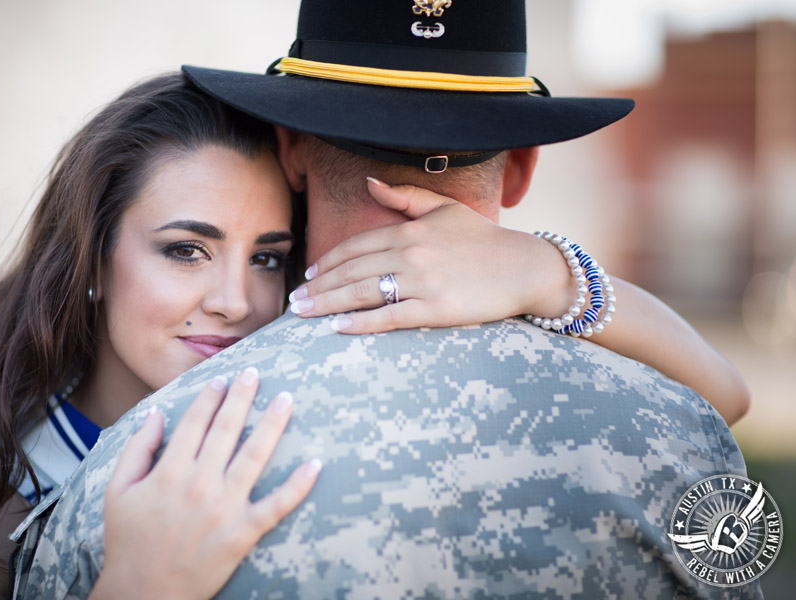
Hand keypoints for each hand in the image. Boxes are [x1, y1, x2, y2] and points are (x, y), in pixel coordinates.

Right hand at [92, 368, 321, 599]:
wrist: (144, 594)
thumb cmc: (128, 541)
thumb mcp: (117, 491)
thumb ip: (137, 449)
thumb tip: (155, 413)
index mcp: (170, 471)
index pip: (195, 422)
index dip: (210, 397)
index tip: (222, 379)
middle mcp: (200, 484)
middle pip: (227, 430)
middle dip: (242, 396)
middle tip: (255, 372)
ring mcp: (225, 508)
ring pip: (255, 456)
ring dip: (273, 424)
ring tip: (287, 399)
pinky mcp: (244, 533)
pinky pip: (277, 505)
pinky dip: (298, 485)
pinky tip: (315, 463)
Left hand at [288, 178, 573, 332]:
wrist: (525, 266)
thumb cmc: (484, 240)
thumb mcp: (445, 209)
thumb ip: (405, 198)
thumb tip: (370, 183)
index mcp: (409, 231)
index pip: (355, 246)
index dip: (328, 261)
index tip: (310, 274)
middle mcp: (411, 254)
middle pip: (351, 271)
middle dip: (318, 286)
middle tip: (295, 301)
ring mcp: (422, 282)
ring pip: (362, 294)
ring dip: (327, 304)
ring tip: (304, 314)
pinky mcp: (436, 309)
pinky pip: (390, 317)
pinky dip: (362, 323)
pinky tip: (339, 328)